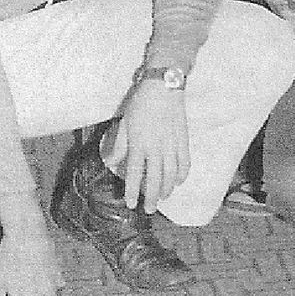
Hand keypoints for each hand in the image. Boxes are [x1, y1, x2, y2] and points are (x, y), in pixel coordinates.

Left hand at [107, 81, 190, 213]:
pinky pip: (184, 162)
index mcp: (139, 143)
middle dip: (151, 198)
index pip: (134, 173)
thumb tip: (110, 161)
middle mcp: (156, 147)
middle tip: (149, 210)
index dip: (132, 191)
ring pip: (171, 174)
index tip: (131, 204)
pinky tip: (178, 181)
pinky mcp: (183, 139)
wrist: (164, 86)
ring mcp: (171, 145)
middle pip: (154, 179)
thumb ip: (119, 144)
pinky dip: (182, 175)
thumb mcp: (125, 122)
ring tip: (162, 198)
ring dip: (166, 189)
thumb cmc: (141, 102)